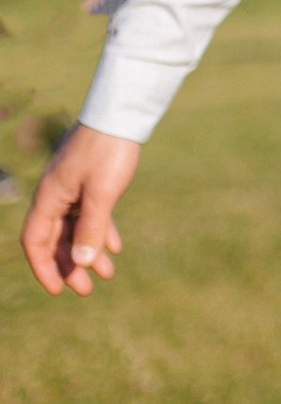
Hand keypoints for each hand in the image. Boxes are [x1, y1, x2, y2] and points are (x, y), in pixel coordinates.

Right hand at [21, 126, 141, 297]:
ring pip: (76, 228)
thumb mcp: (101, 193)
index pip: (35, 241)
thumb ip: (92, 227)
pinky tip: (115, 248)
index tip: (59, 290)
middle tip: (85, 289)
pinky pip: (91, 214)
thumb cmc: (108, 151)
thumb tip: (81, 263)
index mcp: (49, 198)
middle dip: (69, 265)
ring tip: (107, 274)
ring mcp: (73, 188)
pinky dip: (101, 231)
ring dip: (88, 251)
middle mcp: (56, 195)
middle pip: (55, 239)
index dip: (44, 267)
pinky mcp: (91, 181)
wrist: (121, 114)